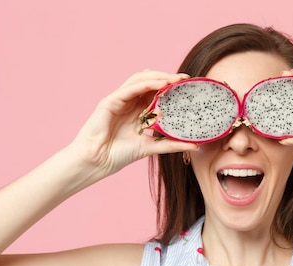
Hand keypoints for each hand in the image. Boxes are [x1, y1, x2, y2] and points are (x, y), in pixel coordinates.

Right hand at [68, 70, 198, 177]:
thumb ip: (171, 144)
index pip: (156, 92)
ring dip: (159, 77)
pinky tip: (161, 84)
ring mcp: (119, 100)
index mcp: (137, 111)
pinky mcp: (110, 101)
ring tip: (175, 79)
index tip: (189, 87)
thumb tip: (195, 146)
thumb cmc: (118, 155)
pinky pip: (130, 87)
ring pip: (140, 80)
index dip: (172, 87)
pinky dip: (147, 84)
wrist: (97, 162)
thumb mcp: (151, 147)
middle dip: (168, 78)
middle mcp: (128, 102)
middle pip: (150, 82)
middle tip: (186, 79)